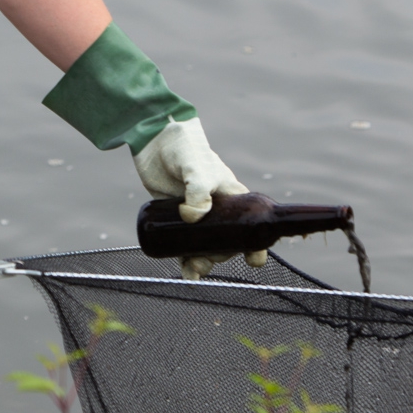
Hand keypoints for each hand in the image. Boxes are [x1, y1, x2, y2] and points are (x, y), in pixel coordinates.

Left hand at [132, 118, 261, 274]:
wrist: (157, 141)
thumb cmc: (187, 151)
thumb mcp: (198, 170)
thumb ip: (198, 192)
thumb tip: (192, 218)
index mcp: (234, 200)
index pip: (252, 228)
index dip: (256, 246)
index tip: (252, 260)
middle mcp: (219, 211)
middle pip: (227, 243)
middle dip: (219, 256)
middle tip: (205, 259)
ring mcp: (198, 216)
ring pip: (206, 246)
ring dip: (203, 262)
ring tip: (192, 271)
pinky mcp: (177, 217)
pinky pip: (184, 242)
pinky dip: (185, 257)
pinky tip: (183, 270)